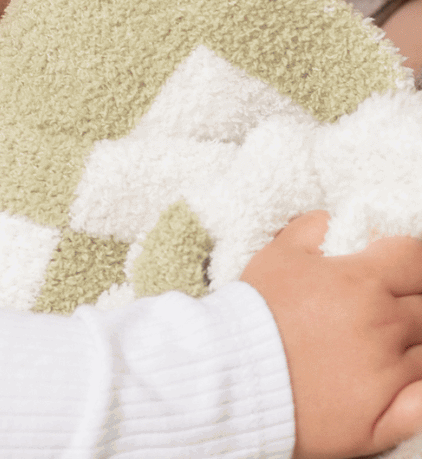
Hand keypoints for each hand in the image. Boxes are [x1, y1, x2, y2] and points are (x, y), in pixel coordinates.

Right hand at [241, 211, 421, 458]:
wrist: (232, 375)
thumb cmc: (254, 313)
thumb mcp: (276, 255)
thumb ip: (312, 229)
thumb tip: (334, 220)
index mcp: (361, 282)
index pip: (415, 259)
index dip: (409, 261)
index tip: (394, 268)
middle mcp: (384, 325)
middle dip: (408, 301)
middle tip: (379, 307)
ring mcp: (390, 374)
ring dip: (411, 342)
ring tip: (377, 343)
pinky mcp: (386, 416)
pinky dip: (420, 387)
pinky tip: (405, 378)